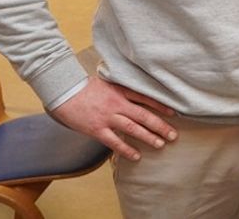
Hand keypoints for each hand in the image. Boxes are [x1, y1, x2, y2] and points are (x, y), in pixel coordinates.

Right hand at [50, 76, 177, 160]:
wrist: (64, 91)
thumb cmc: (85, 86)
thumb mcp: (107, 82)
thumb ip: (121, 88)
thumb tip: (136, 92)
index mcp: (120, 91)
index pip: (146, 98)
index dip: (161, 106)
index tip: (174, 113)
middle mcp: (117, 104)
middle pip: (144, 115)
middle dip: (160, 126)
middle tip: (173, 135)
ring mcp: (107, 117)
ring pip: (132, 128)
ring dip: (148, 137)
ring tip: (161, 144)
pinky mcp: (97, 129)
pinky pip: (114, 142)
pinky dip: (126, 149)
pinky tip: (136, 156)